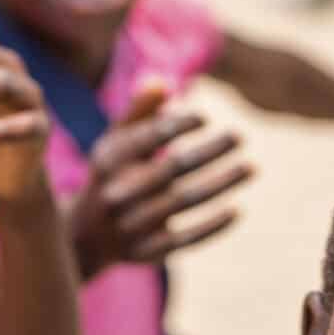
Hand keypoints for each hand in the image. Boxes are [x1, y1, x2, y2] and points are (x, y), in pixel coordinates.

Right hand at [69, 81, 248, 278]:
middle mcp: (118, 193)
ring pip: (183, 202)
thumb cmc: (108, 178)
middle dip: (208, 151)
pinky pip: (184, 239)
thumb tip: (162, 82)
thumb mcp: (112, 144)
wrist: (82, 238)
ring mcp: (131, 226)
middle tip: (240, 136)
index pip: (145, 139)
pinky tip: (237, 210)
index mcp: (108, 162)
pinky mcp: (145, 252)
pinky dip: (211, 226)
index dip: (176, 126)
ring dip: (220, 185)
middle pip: (171, 169)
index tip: (205, 117)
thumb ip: (137, 113)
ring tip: (251, 167)